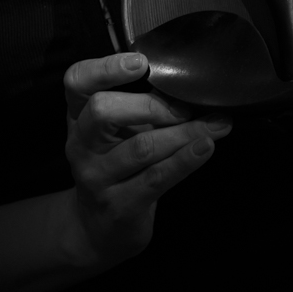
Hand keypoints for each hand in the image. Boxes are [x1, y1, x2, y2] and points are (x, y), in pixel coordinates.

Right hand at [63, 52, 231, 261]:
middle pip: (103, 110)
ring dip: (184, 132)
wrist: (97, 229)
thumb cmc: (116, 165)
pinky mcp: (120, 206)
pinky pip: (157, 177)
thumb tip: (186, 83)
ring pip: (141, 147)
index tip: (141, 62)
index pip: (77, 81)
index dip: (105, 67)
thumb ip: (139, 106)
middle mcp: (80, 144)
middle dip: (151, 104)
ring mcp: (97, 178)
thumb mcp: (116, 132)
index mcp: (78, 116)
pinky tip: (206, 147)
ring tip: (215, 124)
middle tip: (185, 107)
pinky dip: (185, 159)